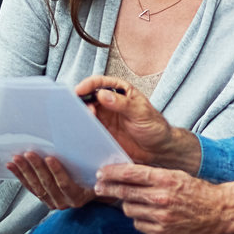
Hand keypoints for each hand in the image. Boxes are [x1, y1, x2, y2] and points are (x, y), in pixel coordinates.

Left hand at [8, 151, 95, 210]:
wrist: (93, 190)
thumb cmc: (95, 176)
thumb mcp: (97, 170)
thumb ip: (90, 159)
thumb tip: (85, 134)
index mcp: (79, 196)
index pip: (65, 184)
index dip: (57, 171)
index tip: (50, 157)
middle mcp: (65, 202)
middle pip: (48, 184)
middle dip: (36, 168)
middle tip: (29, 153)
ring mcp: (54, 202)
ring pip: (37, 187)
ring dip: (25, 171)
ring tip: (17, 158)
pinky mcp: (44, 199)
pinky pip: (30, 188)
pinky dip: (20, 176)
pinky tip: (13, 166)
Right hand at [75, 75, 191, 167]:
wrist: (159, 150)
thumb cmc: (154, 127)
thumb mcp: (141, 113)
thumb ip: (123, 104)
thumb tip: (102, 94)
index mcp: (120, 91)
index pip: (100, 83)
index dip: (88, 84)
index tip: (79, 90)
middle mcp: (109, 102)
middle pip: (88, 97)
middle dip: (79, 101)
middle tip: (75, 109)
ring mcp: (104, 118)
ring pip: (86, 113)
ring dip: (79, 116)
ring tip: (77, 122)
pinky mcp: (102, 133)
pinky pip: (88, 129)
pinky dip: (82, 129)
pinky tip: (79, 133)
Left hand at [94, 164, 233, 233]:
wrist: (218, 212)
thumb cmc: (196, 191)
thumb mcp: (176, 175)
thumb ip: (153, 176)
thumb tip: (126, 175)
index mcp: (166, 180)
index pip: (132, 174)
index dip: (113, 173)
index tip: (101, 173)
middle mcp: (162, 199)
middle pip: (125, 193)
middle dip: (109, 189)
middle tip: (99, 186)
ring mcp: (161, 219)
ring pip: (129, 210)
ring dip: (129, 205)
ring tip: (137, 201)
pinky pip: (139, 225)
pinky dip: (141, 219)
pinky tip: (149, 215)